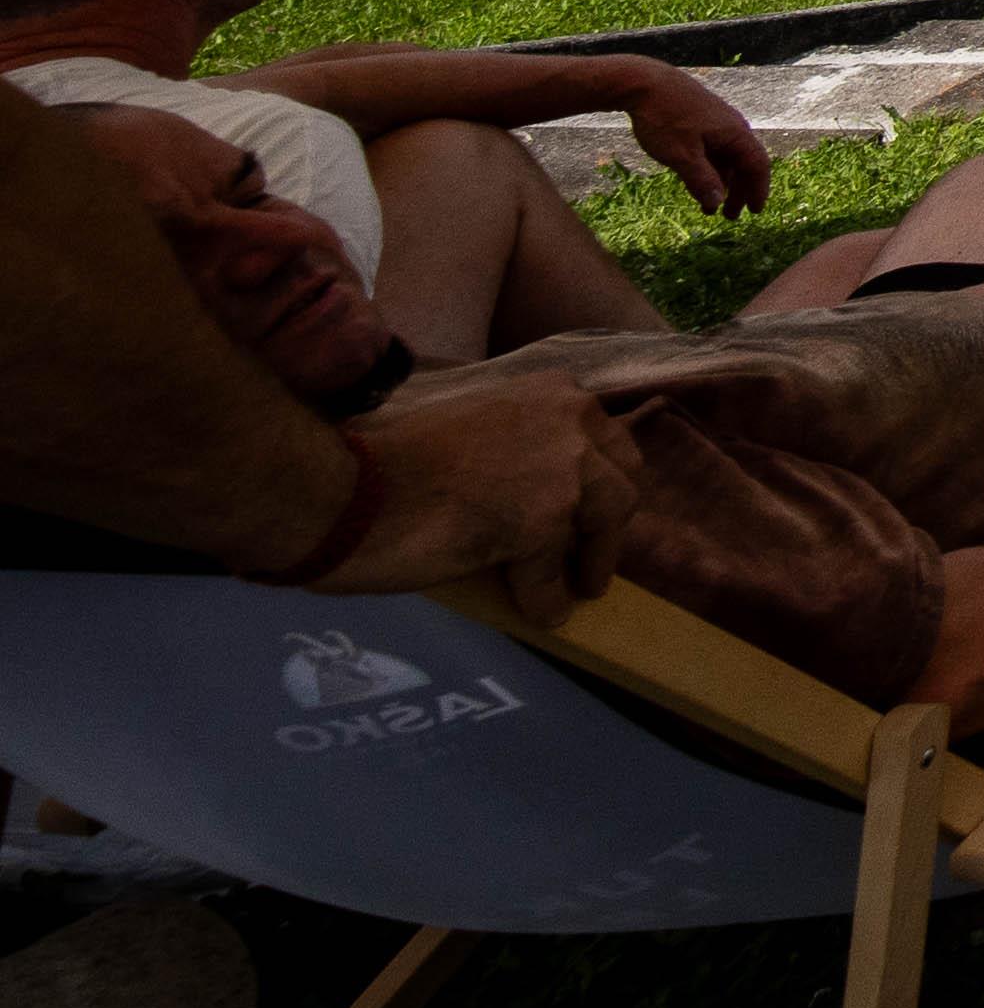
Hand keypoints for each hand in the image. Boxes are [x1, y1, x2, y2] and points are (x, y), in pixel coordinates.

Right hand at [296, 373, 635, 617]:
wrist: (337, 487)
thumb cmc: (382, 457)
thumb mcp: (472, 426)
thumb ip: (515, 443)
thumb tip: (541, 487)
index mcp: (551, 392)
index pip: (605, 438)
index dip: (601, 480)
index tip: (591, 511)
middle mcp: (570, 419)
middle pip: (621, 479)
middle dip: (609, 522)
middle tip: (591, 557)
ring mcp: (562, 469)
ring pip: (606, 523)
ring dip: (591, 563)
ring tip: (579, 591)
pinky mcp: (541, 522)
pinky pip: (553, 577)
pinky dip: (547, 601)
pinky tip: (538, 615)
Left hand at [614, 64, 773, 215]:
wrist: (643, 82)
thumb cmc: (665, 117)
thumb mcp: (682, 155)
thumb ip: (702, 180)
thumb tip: (718, 203)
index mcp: (735, 133)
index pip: (758, 165)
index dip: (758, 190)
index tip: (754, 212)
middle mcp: (731, 127)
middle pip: (744, 163)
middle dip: (738, 192)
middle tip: (729, 217)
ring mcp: (716, 123)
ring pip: (727, 158)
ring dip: (722, 183)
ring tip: (709, 206)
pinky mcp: (700, 121)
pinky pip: (714, 150)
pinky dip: (710, 169)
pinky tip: (697, 181)